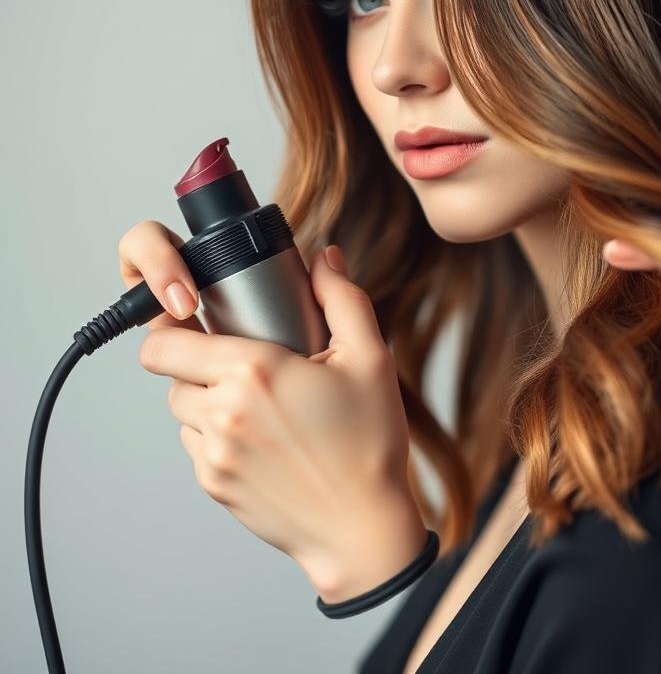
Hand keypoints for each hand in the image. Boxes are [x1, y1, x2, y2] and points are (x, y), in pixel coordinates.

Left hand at [121, 221, 428, 602]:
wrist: (362, 527)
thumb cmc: (370, 443)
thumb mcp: (371, 359)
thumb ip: (343, 298)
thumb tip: (324, 259)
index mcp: (254, 372)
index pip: (164, 344)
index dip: (172, 329)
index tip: (198, 323)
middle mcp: (222, 413)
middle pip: (171, 374)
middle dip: (200, 362)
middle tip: (246, 362)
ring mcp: (213, 455)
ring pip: (183, 411)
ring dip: (207, 400)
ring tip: (258, 401)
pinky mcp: (214, 487)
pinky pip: (197, 447)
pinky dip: (219, 436)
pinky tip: (265, 436)